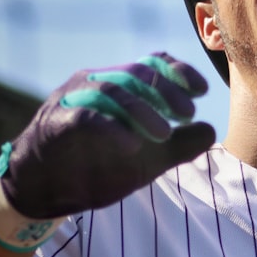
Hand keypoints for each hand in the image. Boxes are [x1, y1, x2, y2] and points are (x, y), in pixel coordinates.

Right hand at [0, 53, 215, 217]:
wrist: (44, 193)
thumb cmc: (95, 168)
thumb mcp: (146, 161)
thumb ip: (178, 146)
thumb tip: (211, 130)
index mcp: (119, 86)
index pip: (152, 64)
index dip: (179, 71)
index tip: (202, 90)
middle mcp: (96, 83)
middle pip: (136, 72)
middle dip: (167, 90)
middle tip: (188, 112)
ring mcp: (74, 99)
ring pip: (113, 91)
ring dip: (143, 110)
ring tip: (165, 134)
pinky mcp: (56, 122)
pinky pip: (86, 116)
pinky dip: (112, 128)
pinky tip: (132, 146)